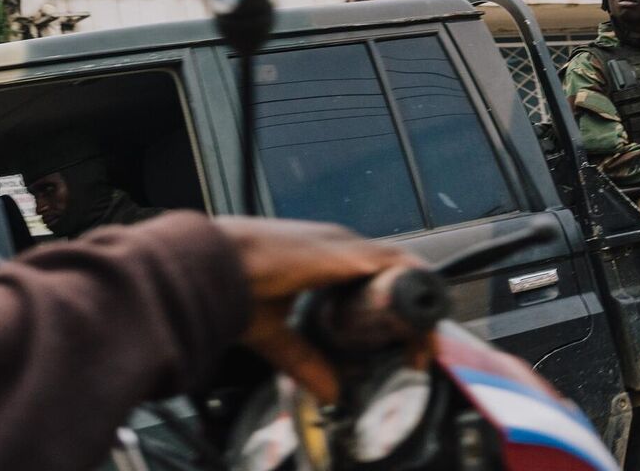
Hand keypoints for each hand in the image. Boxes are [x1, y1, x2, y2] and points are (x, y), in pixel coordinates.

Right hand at [215, 218, 424, 403]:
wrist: (214, 263)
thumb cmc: (230, 284)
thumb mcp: (274, 333)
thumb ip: (304, 361)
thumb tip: (330, 393)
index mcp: (321, 260)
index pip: (372, 279)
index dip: (391, 309)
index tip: (400, 344)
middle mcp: (339, 247)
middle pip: (395, 276)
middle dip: (413, 314)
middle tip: (419, 351)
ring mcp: (348, 247)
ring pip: (404, 272)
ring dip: (420, 310)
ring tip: (425, 345)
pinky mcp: (351, 255)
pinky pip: (401, 270)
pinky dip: (417, 296)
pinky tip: (423, 323)